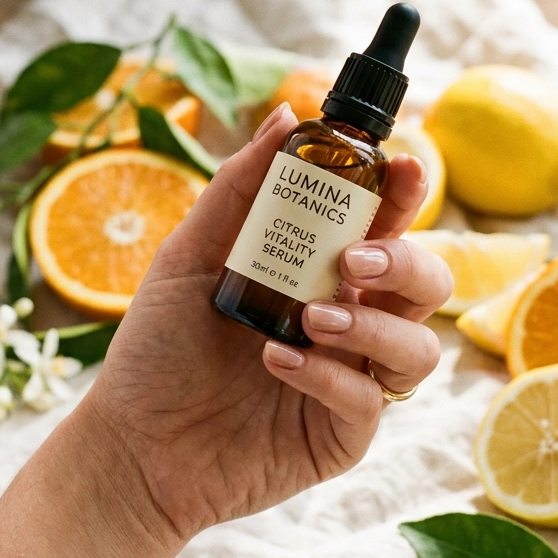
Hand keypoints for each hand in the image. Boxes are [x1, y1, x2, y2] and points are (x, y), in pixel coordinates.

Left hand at [87, 104, 452, 541]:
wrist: (130, 443)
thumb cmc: (158, 349)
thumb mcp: (188, 256)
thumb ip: (239, 190)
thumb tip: (287, 115)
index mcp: (320, 274)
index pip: (384, 226)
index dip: (404, 193)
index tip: (402, 166)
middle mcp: (347, 323)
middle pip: (426, 284)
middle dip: (404, 263)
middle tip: (353, 261)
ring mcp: (350, 381)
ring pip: (416, 349)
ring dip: (373, 327)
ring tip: (310, 318)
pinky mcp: (340, 436)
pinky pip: (370, 402)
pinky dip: (331, 377)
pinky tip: (279, 363)